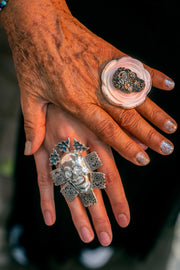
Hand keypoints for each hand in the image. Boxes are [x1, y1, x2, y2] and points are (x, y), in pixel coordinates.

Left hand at [1, 0, 176, 163]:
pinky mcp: (110, 54)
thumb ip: (33, 125)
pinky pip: (136, 68)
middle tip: (167, 148)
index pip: (107, 130)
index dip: (127, 146)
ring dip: (156, 113)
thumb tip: (30, 151)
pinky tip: (169, 85)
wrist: (39, 22)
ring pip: (136, 97)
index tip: (143, 159)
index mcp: (77, 101)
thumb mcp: (29, 94)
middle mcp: (96, 89)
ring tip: (172, 127)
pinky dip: (154, 77)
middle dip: (150, 135)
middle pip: (128, 117)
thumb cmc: (33, 58)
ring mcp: (106, 71)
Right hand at [34, 104, 130, 245]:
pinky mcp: (40, 150)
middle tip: (107, 237)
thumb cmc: (83, 95)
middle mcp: (76, 146)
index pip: (109, 175)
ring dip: (77, 212)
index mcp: (95, 136)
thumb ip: (123, 131)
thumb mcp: (104, 108)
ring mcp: (56, 149)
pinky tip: (50, 218)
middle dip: (99, 214)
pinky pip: (43, 177)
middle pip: (89, 186)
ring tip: (86, 235)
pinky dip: (46, 198)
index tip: (125, 219)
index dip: (118, 198)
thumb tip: (143, 148)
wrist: (52, 80)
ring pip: (68, 186)